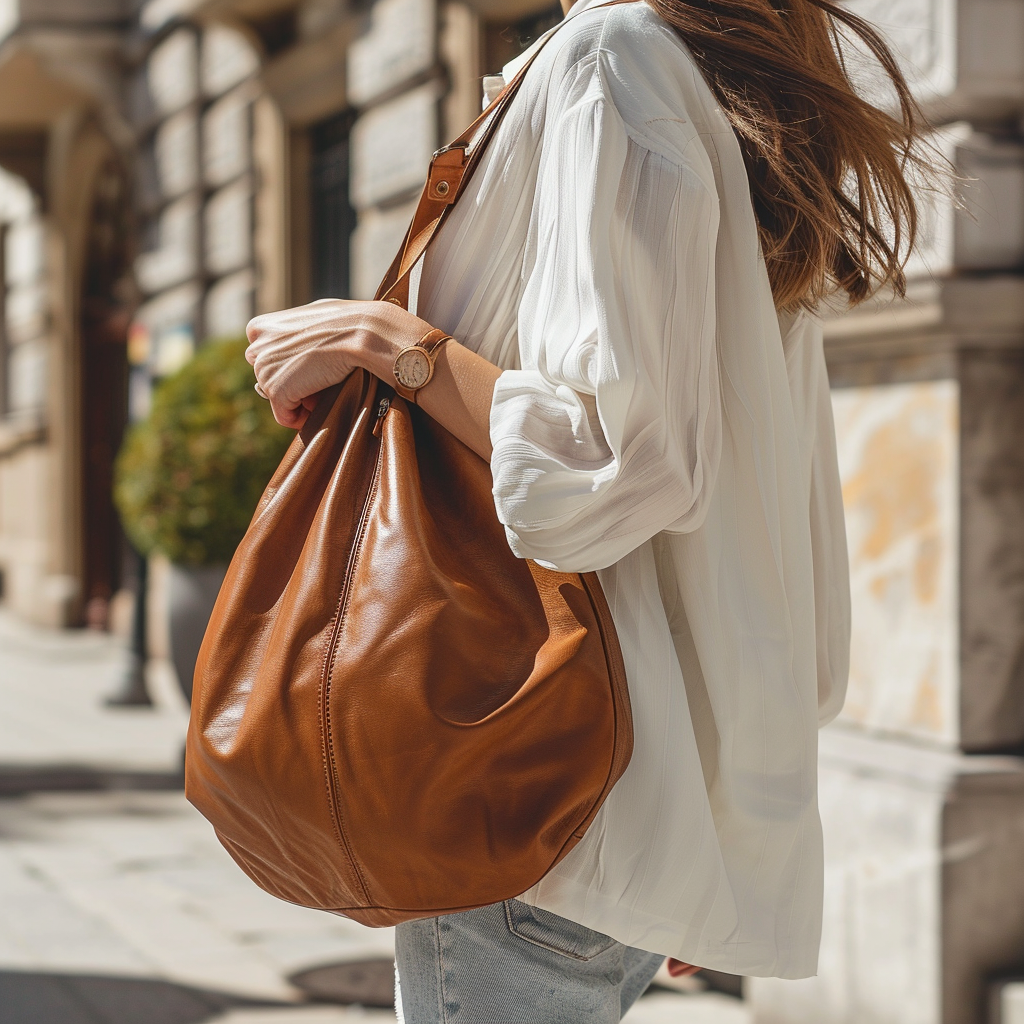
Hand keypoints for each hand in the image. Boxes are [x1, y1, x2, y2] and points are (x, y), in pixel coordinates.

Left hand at [245, 298, 423, 427]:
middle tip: (320, 379)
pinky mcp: (276, 391)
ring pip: (278, 397)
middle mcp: (255, 348)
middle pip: (269, 378)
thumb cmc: (345, 322)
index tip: (311, 368)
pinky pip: (286, 416)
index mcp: (260, 327)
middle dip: (292, 382)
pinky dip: (303, 417)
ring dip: (301, 397)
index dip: (289, 366)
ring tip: (325, 386)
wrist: (360, 332)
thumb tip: (301, 346)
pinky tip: (322, 402)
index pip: (266, 358)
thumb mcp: (312, 318)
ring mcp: (263, 371)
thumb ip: (296, 333)